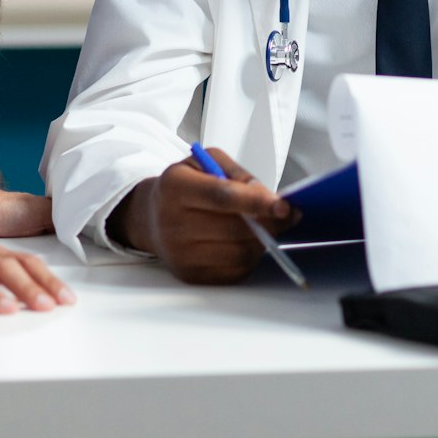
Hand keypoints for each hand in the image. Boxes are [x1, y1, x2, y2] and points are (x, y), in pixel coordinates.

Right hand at [114, 149, 295, 283]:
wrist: (152, 217)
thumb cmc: (185, 186)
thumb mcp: (206, 162)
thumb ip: (240, 176)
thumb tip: (272, 202)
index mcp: (175, 187)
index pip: (222, 197)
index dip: (257, 202)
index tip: (284, 206)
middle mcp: (172, 223)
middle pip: (235, 229)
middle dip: (269, 223)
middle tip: (285, 214)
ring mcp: (180, 254)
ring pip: (240, 252)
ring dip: (263, 240)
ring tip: (264, 226)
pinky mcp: (190, 275)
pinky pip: (235, 270)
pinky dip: (251, 256)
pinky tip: (248, 241)